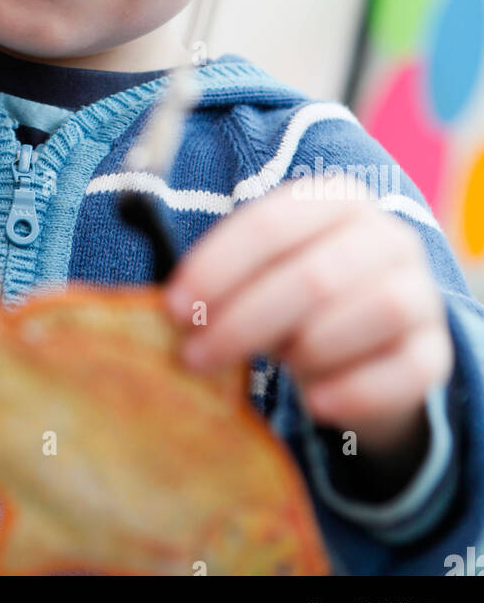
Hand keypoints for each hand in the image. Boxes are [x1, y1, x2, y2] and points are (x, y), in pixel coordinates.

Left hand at [163, 182, 453, 458]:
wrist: (364, 347)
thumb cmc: (293, 300)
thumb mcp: (261, 274)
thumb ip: (225, 277)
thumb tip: (165, 304)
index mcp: (334, 199)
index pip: (270, 224)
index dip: (217, 266)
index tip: (174, 308)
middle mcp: (385, 235)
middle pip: (313, 275)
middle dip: (244, 321)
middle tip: (195, 357)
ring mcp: (419, 291)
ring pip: (369, 312)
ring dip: (306, 349)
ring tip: (275, 367)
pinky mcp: (436, 351)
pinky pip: (404, 372)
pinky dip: (355, 390)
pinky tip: (316, 403)